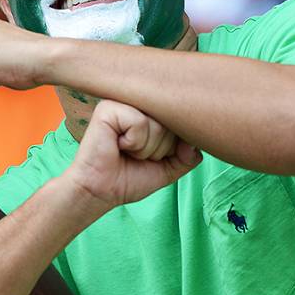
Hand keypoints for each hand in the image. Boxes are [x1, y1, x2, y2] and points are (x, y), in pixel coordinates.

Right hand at [63, 101, 201, 216]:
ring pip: (158, 125)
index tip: (150, 157)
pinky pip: (139, 123)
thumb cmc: (127, 178)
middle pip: (171, 123)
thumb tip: (194, 142)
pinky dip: (133, 143)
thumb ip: (188, 156)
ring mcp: (122, 103)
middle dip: (159, 149)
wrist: (100, 192)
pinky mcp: (108, 108)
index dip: (171, 147)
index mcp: (150, 111)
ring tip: (126, 151)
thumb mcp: (168, 169)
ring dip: (145, 149)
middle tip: (135, 155)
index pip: (180, 121)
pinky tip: (116, 145)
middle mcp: (137, 103)